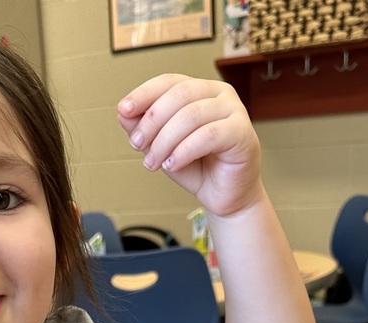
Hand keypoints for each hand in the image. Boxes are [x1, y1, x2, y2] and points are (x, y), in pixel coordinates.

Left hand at [117, 74, 262, 216]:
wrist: (223, 196)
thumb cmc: (196, 167)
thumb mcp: (161, 146)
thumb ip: (144, 128)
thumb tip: (124, 112)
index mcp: (200, 90)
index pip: (169, 81)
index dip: (144, 93)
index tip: (123, 110)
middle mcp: (219, 94)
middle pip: (178, 95)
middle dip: (151, 121)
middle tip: (136, 145)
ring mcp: (235, 110)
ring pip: (191, 115)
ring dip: (164, 141)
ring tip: (152, 163)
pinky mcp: (243, 132)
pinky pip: (208, 135)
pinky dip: (184, 151)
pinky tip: (171, 165)